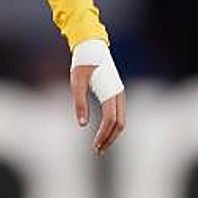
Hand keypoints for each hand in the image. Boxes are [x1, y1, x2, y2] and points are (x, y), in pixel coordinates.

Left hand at [69, 39, 125, 155]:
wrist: (92, 46)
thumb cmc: (82, 63)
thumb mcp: (77, 82)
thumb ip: (80, 103)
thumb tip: (82, 124)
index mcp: (110, 92)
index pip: (110, 120)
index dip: (104, 135)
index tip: (94, 147)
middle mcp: (118, 94)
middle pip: (119, 124)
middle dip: (109, 138)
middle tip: (97, 150)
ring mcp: (119, 93)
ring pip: (121, 120)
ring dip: (112, 134)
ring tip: (99, 145)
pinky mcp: (116, 92)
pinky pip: (119, 114)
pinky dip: (113, 125)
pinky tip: (103, 131)